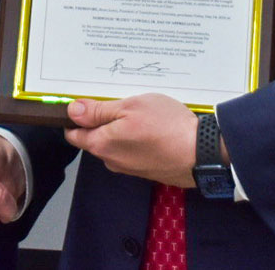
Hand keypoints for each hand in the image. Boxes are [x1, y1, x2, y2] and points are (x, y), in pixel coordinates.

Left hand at [64, 93, 198, 185]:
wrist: (202, 154)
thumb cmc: (166, 126)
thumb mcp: (130, 107)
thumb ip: (99, 111)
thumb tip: (72, 111)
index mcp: (102, 145)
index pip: (74, 134)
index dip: (77, 117)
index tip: (88, 103)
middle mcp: (111, 161)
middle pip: (95, 138)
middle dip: (102, 121)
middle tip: (121, 103)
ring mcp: (129, 169)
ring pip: (115, 144)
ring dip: (122, 129)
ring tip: (141, 114)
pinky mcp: (146, 171)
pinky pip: (132, 152)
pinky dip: (136, 140)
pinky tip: (152, 128)